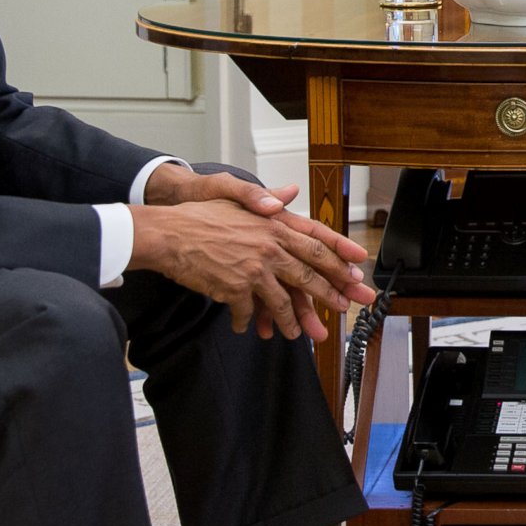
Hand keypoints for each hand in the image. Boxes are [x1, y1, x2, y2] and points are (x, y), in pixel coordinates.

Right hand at [131, 166, 375, 339]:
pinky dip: (248, 322)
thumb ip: (266, 198)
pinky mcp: (235, 289)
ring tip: (297, 334)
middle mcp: (269, 246)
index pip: (316, 242)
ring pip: (283, 301)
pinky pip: (249, 312)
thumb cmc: (199, 217)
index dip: (340, 256)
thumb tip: (290, 191)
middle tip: (344, 306)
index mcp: (273, 224)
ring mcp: (253, 269)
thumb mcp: (235, 199)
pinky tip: (246, 327)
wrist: (168, 234)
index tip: (357, 269)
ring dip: (292, 320)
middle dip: (330, 293)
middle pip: (309, 274)